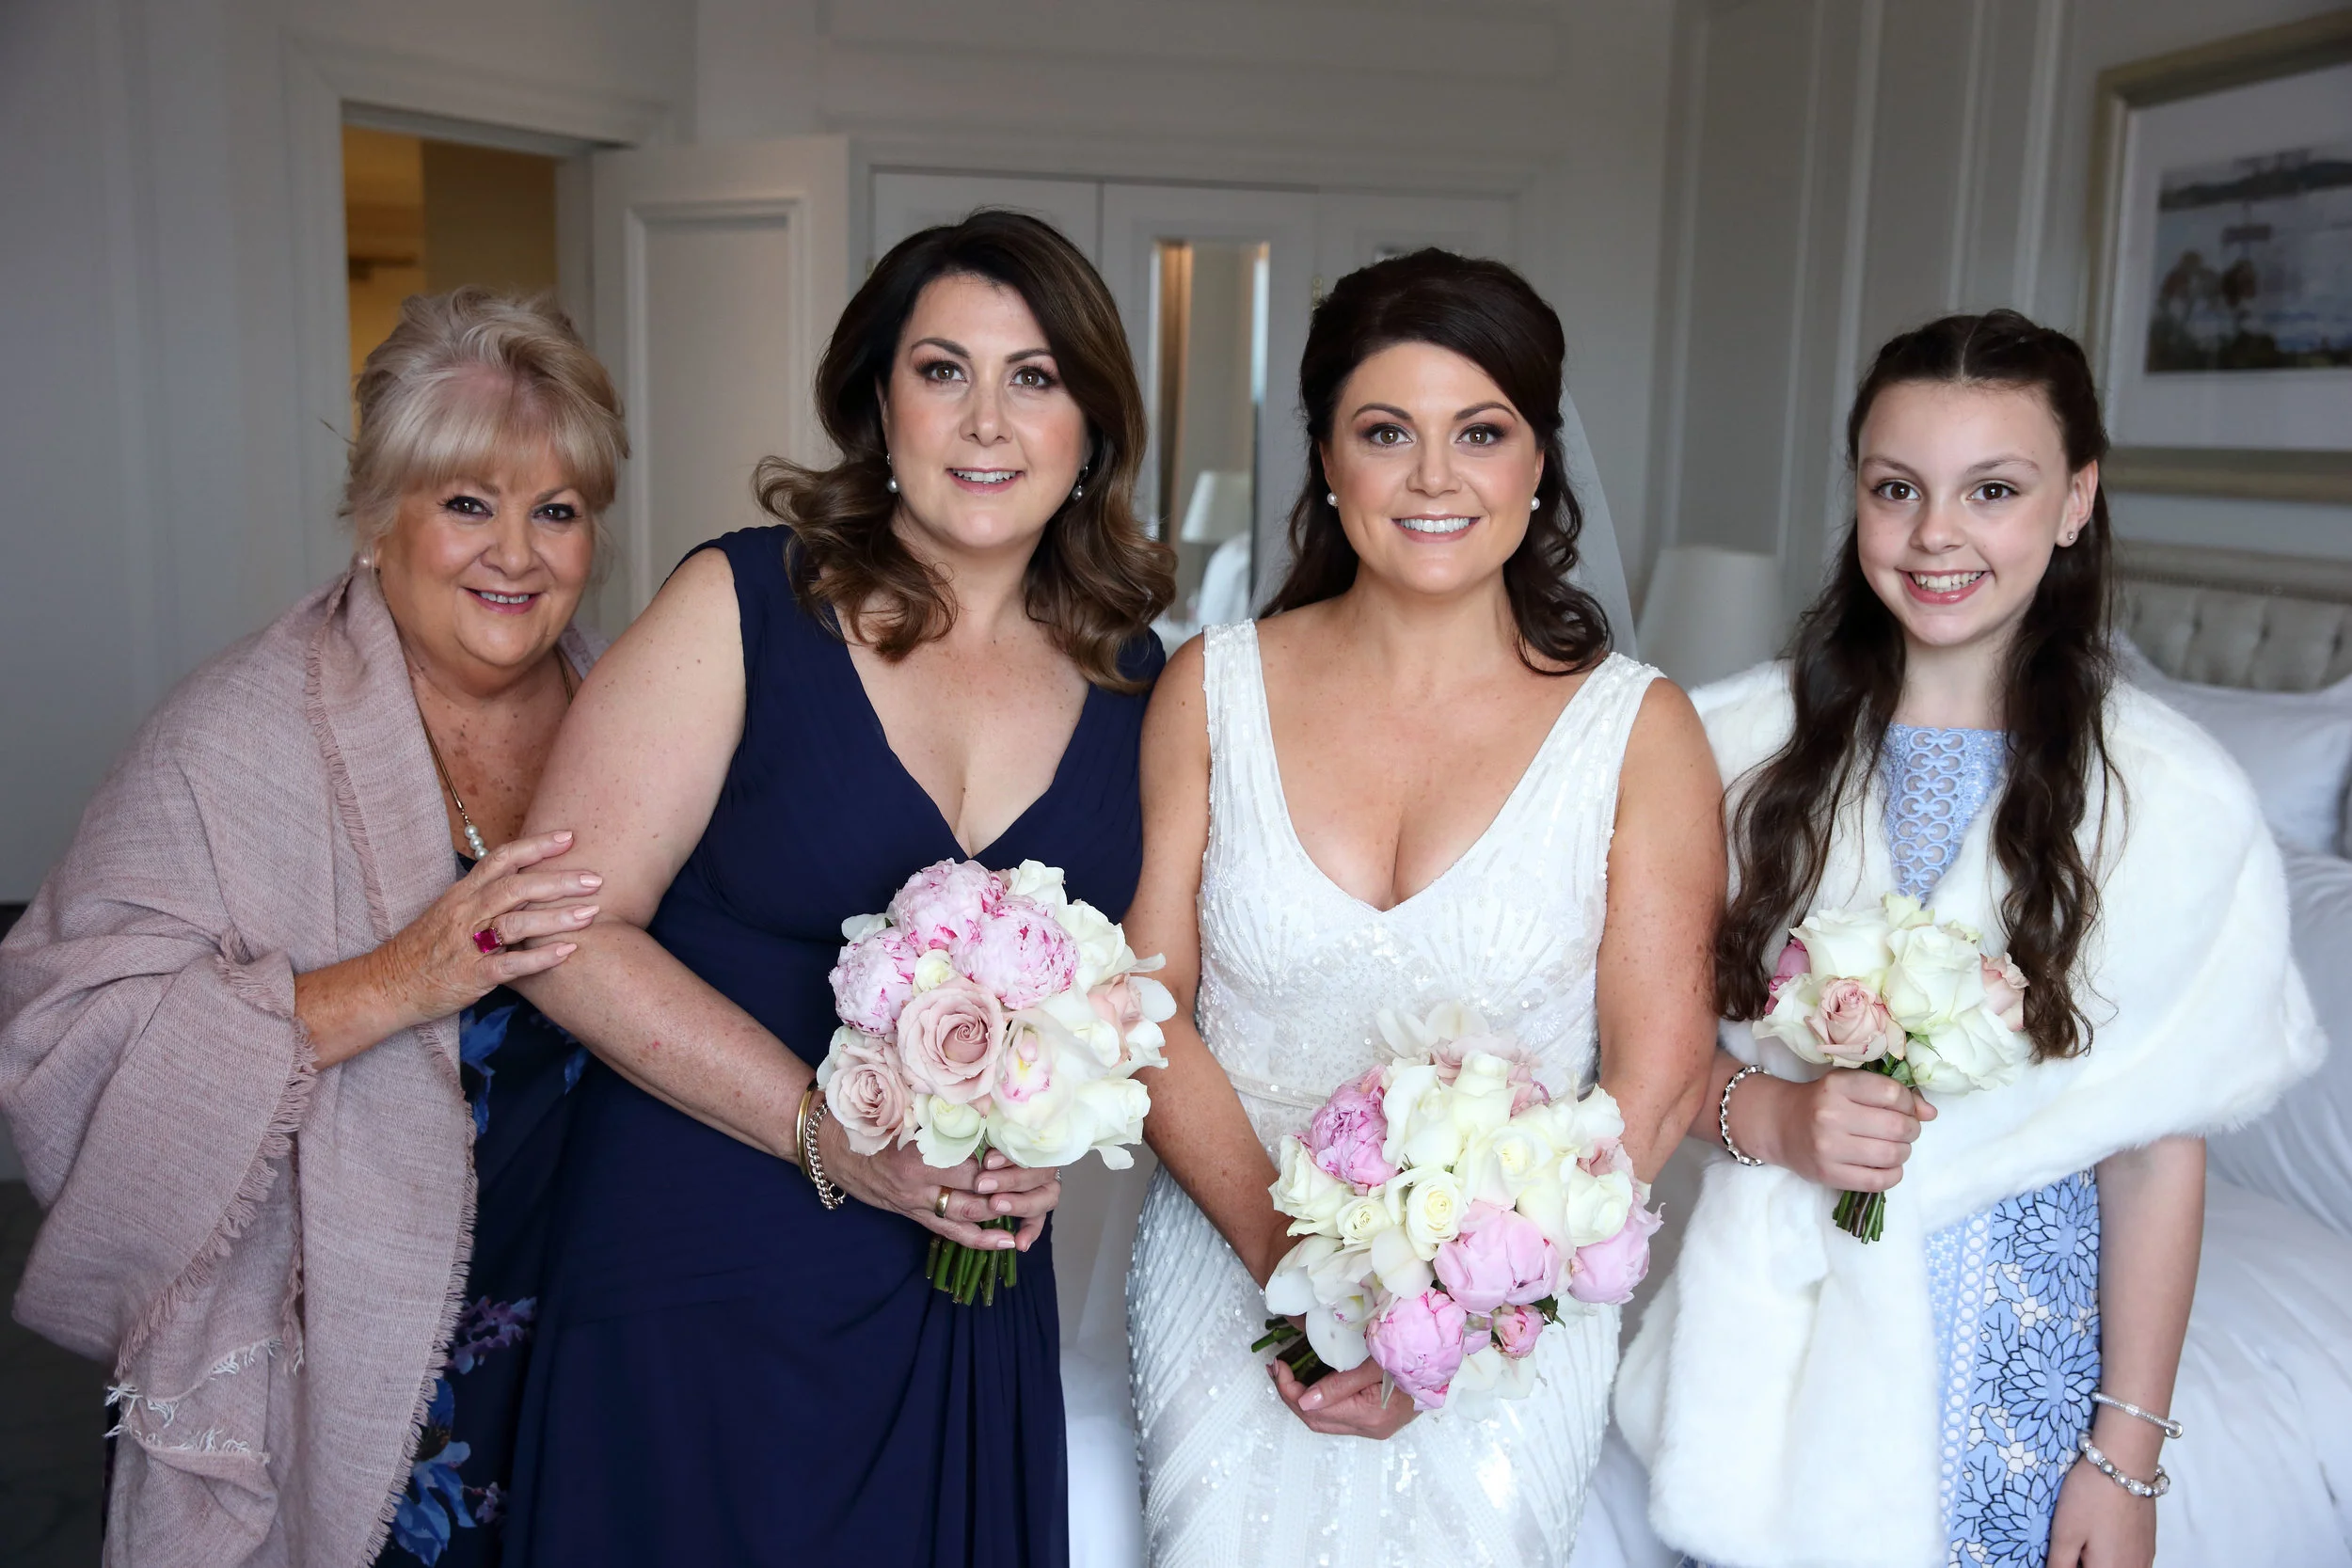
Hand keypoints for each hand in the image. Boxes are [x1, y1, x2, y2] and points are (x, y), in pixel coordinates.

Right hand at [379, 830, 602, 1017]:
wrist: (388, 985)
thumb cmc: (426, 947)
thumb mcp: (451, 910)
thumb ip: (484, 894)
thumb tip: (525, 877)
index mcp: (462, 893)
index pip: (501, 859)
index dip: (535, 846)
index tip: (569, 837)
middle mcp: (465, 913)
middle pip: (515, 887)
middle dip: (557, 881)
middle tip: (595, 879)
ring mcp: (467, 945)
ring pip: (515, 923)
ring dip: (556, 917)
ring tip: (590, 913)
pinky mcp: (470, 976)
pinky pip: (509, 965)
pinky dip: (539, 958)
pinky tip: (567, 952)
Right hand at [819, 1119, 1061, 1251]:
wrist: (830, 1144)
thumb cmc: (870, 1115)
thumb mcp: (903, 1101)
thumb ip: (942, 1100)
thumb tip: (986, 1095)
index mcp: (921, 1148)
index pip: (974, 1158)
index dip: (1004, 1160)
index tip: (1029, 1152)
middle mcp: (920, 1180)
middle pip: (977, 1190)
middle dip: (1009, 1188)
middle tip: (1041, 1182)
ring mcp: (915, 1200)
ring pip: (967, 1215)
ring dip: (1000, 1216)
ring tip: (1031, 1215)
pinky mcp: (911, 1213)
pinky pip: (949, 1231)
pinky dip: (978, 1239)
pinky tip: (1004, 1243)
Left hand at [1271, 1353, 1416, 1440]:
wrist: (1443, 1358)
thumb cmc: (1412, 1353)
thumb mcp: (1375, 1362)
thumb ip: (1340, 1384)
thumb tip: (1304, 1401)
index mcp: (1372, 1415)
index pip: (1316, 1411)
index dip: (1290, 1389)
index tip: (1278, 1365)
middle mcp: (1372, 1428)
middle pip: (1317, 1421)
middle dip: (1290, 1395)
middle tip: (1276, 1369)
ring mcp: (1374, 1427)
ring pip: (1325, 1421)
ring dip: (1301, 1399)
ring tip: (1286, 1375)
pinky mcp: (1376, 1420)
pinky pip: (1338, 1417)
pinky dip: (1319, 1401)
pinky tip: (1310, 1383)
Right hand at [1742, 1067, 1935, 1189]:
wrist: (1780, 1124)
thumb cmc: (1822, 1101)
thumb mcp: (1850, 1086)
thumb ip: (1891, 1094)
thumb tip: (1930, 1113)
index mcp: (1837, 1086)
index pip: (1892, 1094)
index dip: (1909, 1103)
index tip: (1905, 1109)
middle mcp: (1830, 1115)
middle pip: (1897, 1127)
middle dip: (1911, 1130)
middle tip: (1904, 1130)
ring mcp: (1828, 1147)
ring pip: (1892, 1155)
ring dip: (1903, 1152)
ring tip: (1894, 1147)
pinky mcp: (1828, 1174)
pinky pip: (1878, 1181)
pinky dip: (1893, 1175)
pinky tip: (1887, 1166)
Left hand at [2048, 1453, 2156, 1567]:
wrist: (2125, 1463)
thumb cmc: (2092, 1496)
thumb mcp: (2064, 1534)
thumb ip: (2059, 1565)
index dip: (2066, 1565)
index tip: (2061, 1552)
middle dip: (2082, 1562)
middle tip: (2069, 1543)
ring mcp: (2144, 1560)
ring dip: (2095, 1560)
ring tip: (2083, 1536)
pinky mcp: (2149, 1546)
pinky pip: (2128, 1562)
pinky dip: (2110, 1556)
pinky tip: (2099, 1534)